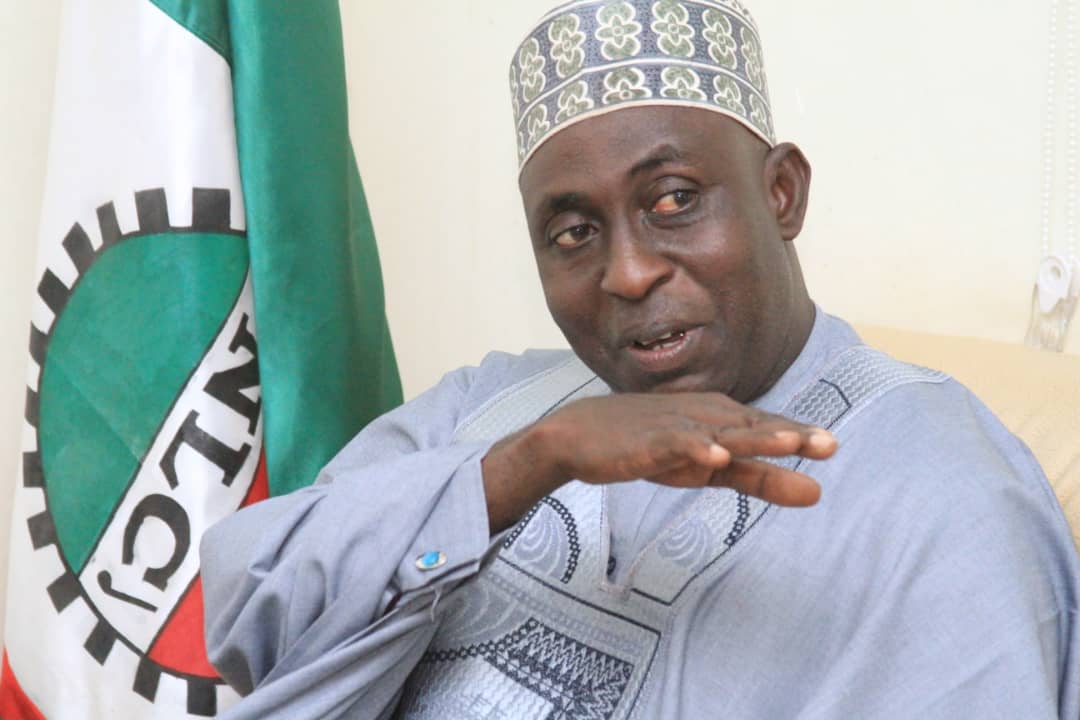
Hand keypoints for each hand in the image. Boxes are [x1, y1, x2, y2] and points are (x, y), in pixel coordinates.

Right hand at [482, 393, 836, 532]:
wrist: (580, 436)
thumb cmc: (649, 447)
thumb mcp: (710, 469)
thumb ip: (760, 478)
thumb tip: (817, 492)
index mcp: (723, 420)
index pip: (768, 428)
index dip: (799, 437)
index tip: (832, 447)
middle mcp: (705, 418)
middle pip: (754, 427)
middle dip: (789, 435)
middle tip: (828, 444)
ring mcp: (676, 427)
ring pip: (723, 432)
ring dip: (755, 436)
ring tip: (789, 442)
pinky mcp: (648, 441)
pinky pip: (675, 444)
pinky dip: (695, 448)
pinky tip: (715, 456)